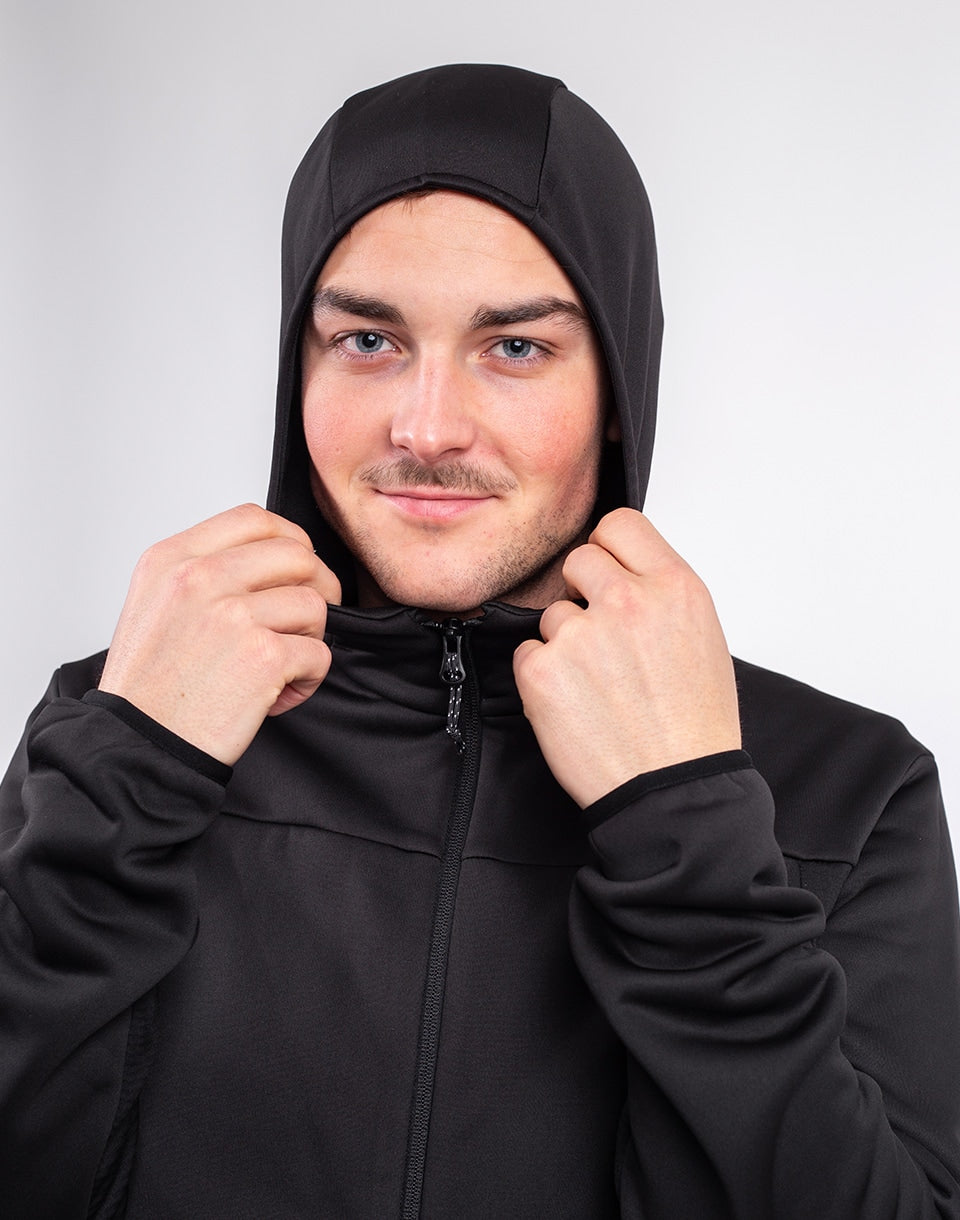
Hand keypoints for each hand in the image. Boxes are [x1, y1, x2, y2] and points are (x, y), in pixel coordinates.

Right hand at [98, 504, 340, 764]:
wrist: (137, 747)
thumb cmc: (150, 687)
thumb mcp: (155, 604)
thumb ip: (204, 572)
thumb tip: (272, 562)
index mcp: (173, 559)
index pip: (255, 519)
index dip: (290, 541)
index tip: (296, 571)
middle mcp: (200, 578)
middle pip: (298, 555)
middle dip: (315, 589)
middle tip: (302, 623)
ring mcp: (233, 614)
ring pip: (315, 605)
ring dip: (309, 639)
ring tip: (278, 667)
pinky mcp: (263, 656)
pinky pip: (319, 654)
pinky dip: (308, 680)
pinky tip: (276, 696)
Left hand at [513, 508, 739, 807]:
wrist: (674, 792)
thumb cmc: (694, 726)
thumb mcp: (701, 637)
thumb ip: (659, 594)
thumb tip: (622, 572)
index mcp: (675, 588)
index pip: (620, 524)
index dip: (610, 550)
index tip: (608, 573)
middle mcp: (628, 602)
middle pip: (579, 560)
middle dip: (583, 593)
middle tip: (601, 638)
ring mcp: (581, 635)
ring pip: (552, 614)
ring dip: (565, 644)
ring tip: (599, 687)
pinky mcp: (543, 672)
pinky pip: (527, 653)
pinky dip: (543, 678)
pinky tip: (576, 705)